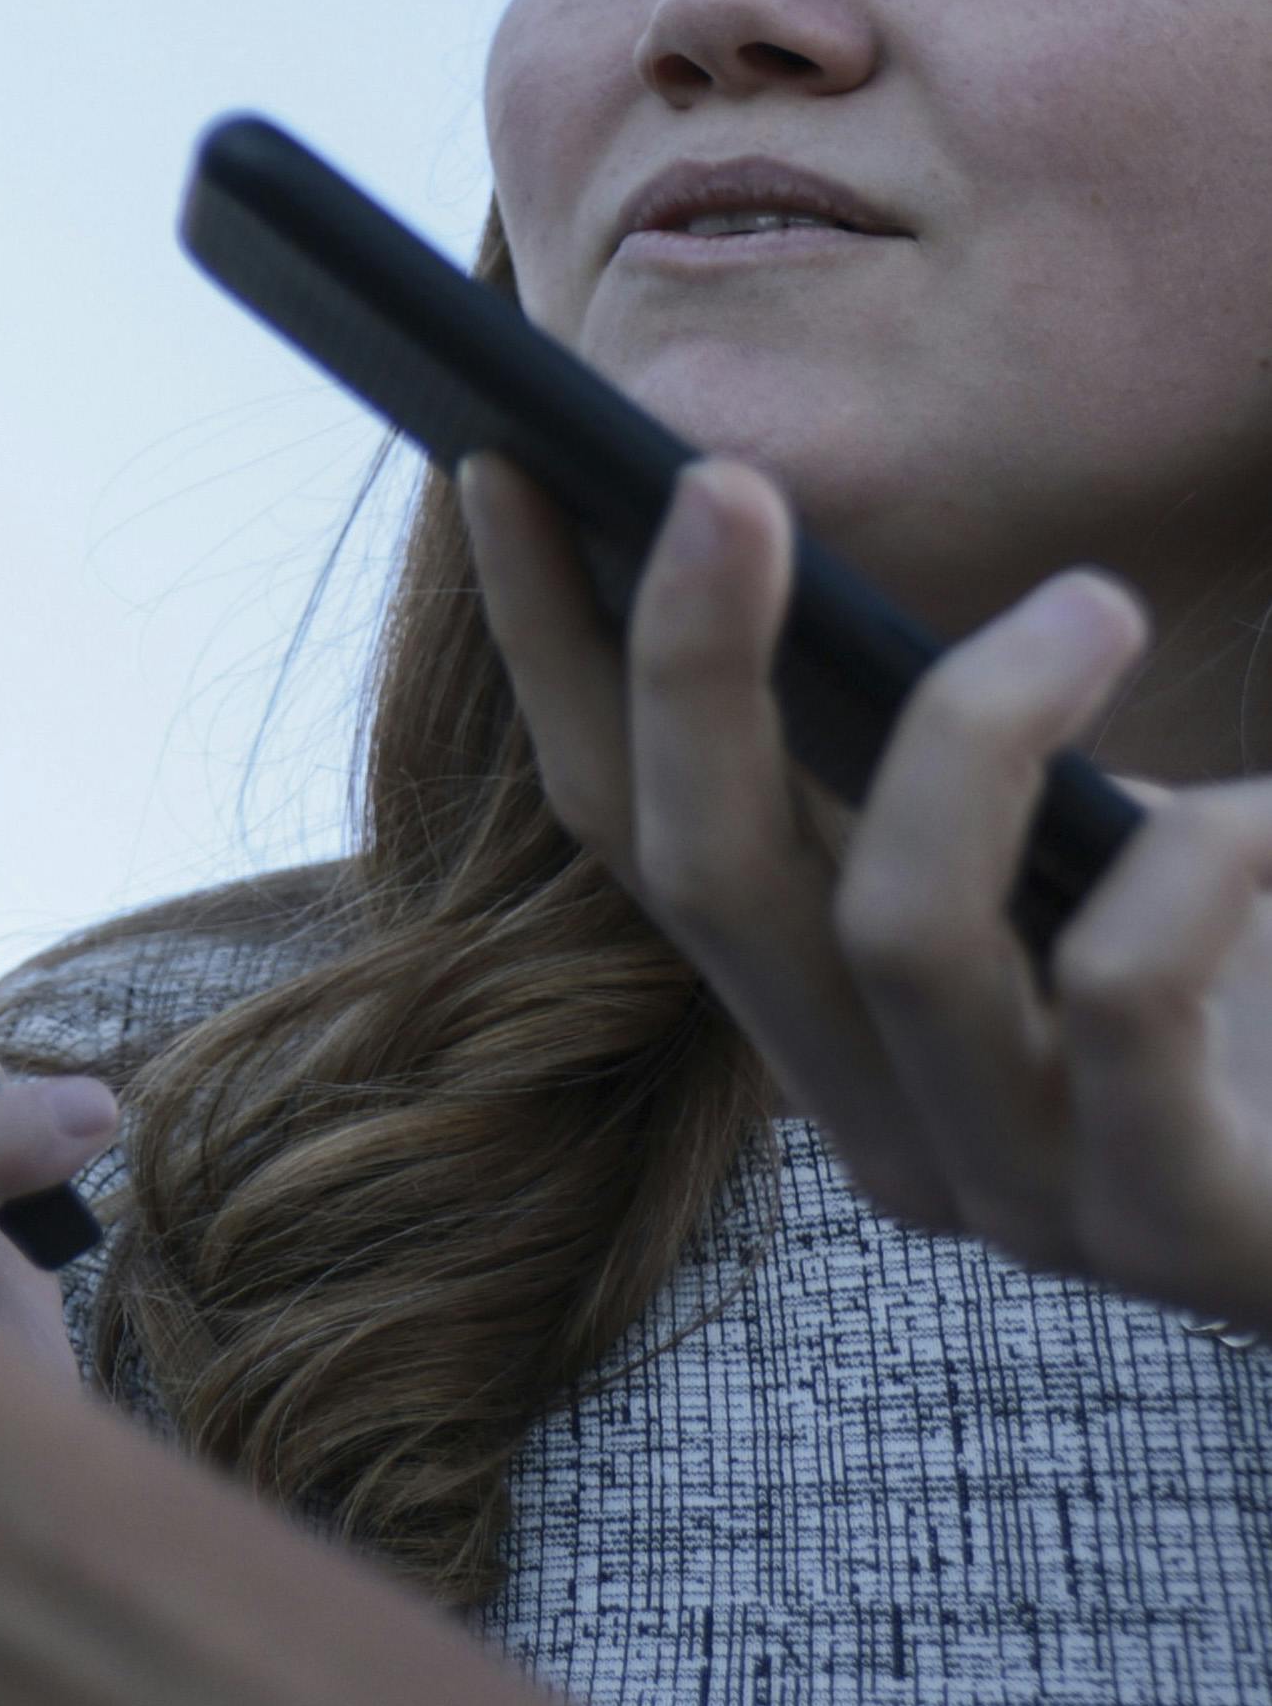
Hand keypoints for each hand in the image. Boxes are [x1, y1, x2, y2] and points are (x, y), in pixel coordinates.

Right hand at [466, 459, 1271, 1325]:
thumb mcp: (1081, 851)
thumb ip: (944, 768)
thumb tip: (786, 536)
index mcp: (838, 1035)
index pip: (630, 835)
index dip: (552, 656)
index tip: (509, 471)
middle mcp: (894, 1134)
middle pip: (707, 876)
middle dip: (691, 664)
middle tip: (725, 484)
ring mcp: (1031, 1203)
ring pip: (896, 931)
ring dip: (979, 728)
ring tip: (1096, 605)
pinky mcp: (1186, 1233)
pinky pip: (1121, 998)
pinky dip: (1186, 865)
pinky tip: (1256, 814)